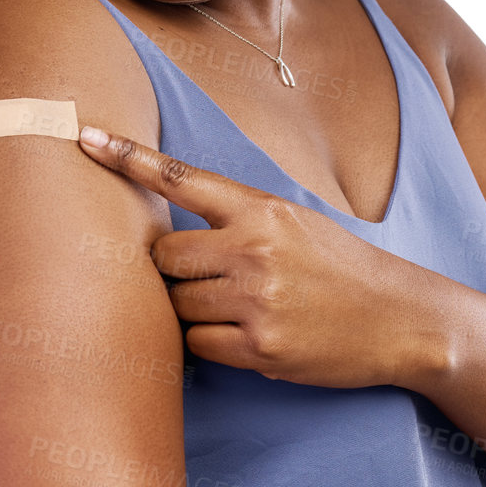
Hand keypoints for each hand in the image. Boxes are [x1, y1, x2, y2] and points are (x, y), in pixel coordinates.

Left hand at [76, 125, 439, 389]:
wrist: (400, 319)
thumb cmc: (340, 267)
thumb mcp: (294, 223)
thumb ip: (237, 219)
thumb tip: (170, 235)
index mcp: (260, 210)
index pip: (180, 178)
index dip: (127, 157)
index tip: (85, 137)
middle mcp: (253, 250)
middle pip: (163, 257)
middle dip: (172, 272)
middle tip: (207, 278)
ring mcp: (255, 300)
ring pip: (177, 305)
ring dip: (194, 310)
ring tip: (240, 307)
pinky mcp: (260, 349)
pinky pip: (197, 345)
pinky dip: (210, 343)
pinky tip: (246, 335)